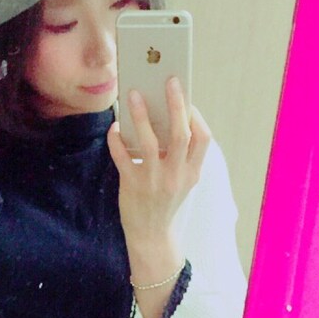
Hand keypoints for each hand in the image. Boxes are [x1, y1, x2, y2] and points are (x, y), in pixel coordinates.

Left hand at [106, 77, 210, 270]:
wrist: (150, 237)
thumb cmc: (165, 203)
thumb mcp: (181, 181)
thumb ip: (179, 156)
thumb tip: (168, 118)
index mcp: (192, 173)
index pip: (203, 138)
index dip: (196, 116)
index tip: (187, 97)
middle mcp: (176, 176)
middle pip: (180, 134)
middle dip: (176, 104)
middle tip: (169, 80)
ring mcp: (154, 181)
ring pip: (149, 141)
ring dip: (140, 115)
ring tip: (133, 94)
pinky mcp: (132, 186)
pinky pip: (122, 156)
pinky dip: (117, 139)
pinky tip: (115, 127)